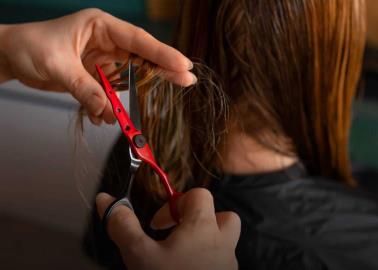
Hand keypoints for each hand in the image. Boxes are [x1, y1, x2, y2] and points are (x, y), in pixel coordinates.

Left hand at [0, 8, 195, 124]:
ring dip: (131, 96)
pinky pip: (112, 92)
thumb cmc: (30, 46)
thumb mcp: (58, 65)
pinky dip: (110, 106)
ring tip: (130, 115)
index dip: (162, 53)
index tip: (182, 65)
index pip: (138, 40)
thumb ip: (84, 88)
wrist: (12, 55)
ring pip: (129, 77)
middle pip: (142, 56)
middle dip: (163, 69)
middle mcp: (106, 41)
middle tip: (186, 80)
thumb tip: (106, 112)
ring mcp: (103, 59)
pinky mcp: (97, 75)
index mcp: (101, 27)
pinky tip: (104, 116)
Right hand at [96, 188, 240, 269]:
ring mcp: (229, 263)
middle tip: (177, 234)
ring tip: (181, 253)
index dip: (175, 202)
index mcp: (203, 227)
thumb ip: (123, 225)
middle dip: (200, 219)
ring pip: (226, 239)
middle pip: (222, 215)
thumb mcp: (139, 255)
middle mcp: (223, 242)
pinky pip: (223, 260)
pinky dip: (208, 259)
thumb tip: (105, 199)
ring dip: (207, 239)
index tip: (157, 224)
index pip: (198, 195)